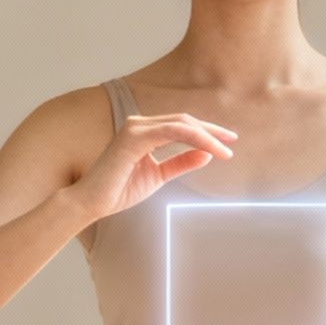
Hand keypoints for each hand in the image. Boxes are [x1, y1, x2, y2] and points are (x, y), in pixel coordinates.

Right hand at [65, 109, 238, 220]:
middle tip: (232, 141)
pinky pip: (172, 132)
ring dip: (207, 136)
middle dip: (211, 130)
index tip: (227, 142)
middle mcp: (140, 124)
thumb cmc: (119, 189)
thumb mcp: (159, 175)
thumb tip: (205, 155)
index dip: (206, 132)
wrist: (93, 203)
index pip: (181, 126)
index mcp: (145, 132)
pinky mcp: (134, 137)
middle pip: (184, 121)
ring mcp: (136, 128)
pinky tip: (209, 150)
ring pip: (181, 124)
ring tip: (225, 150)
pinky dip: (194, 138)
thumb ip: (180, 163)